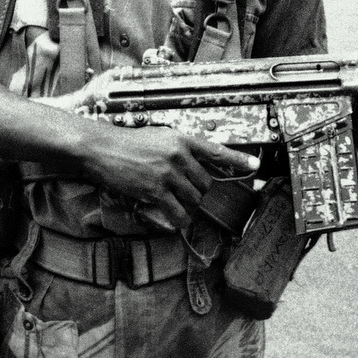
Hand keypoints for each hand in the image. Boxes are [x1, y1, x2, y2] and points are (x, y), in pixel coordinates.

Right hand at [78, 125, 260, 229]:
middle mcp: (178, 155)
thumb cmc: (126, 143)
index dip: (238, 159)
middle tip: (182, 191)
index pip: (216, 151)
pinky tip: (174, 218)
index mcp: (181, 139)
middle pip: (205, 183)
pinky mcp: (155, 190)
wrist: (101, 149)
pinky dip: (179, 219)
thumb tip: (195, 166)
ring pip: (194, 199)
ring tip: (173, 201)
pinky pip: (178, 212)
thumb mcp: (158, 138)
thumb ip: (179, 150)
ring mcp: (168, 173)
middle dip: (197, 191)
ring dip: (187, 205)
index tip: (256, 165)